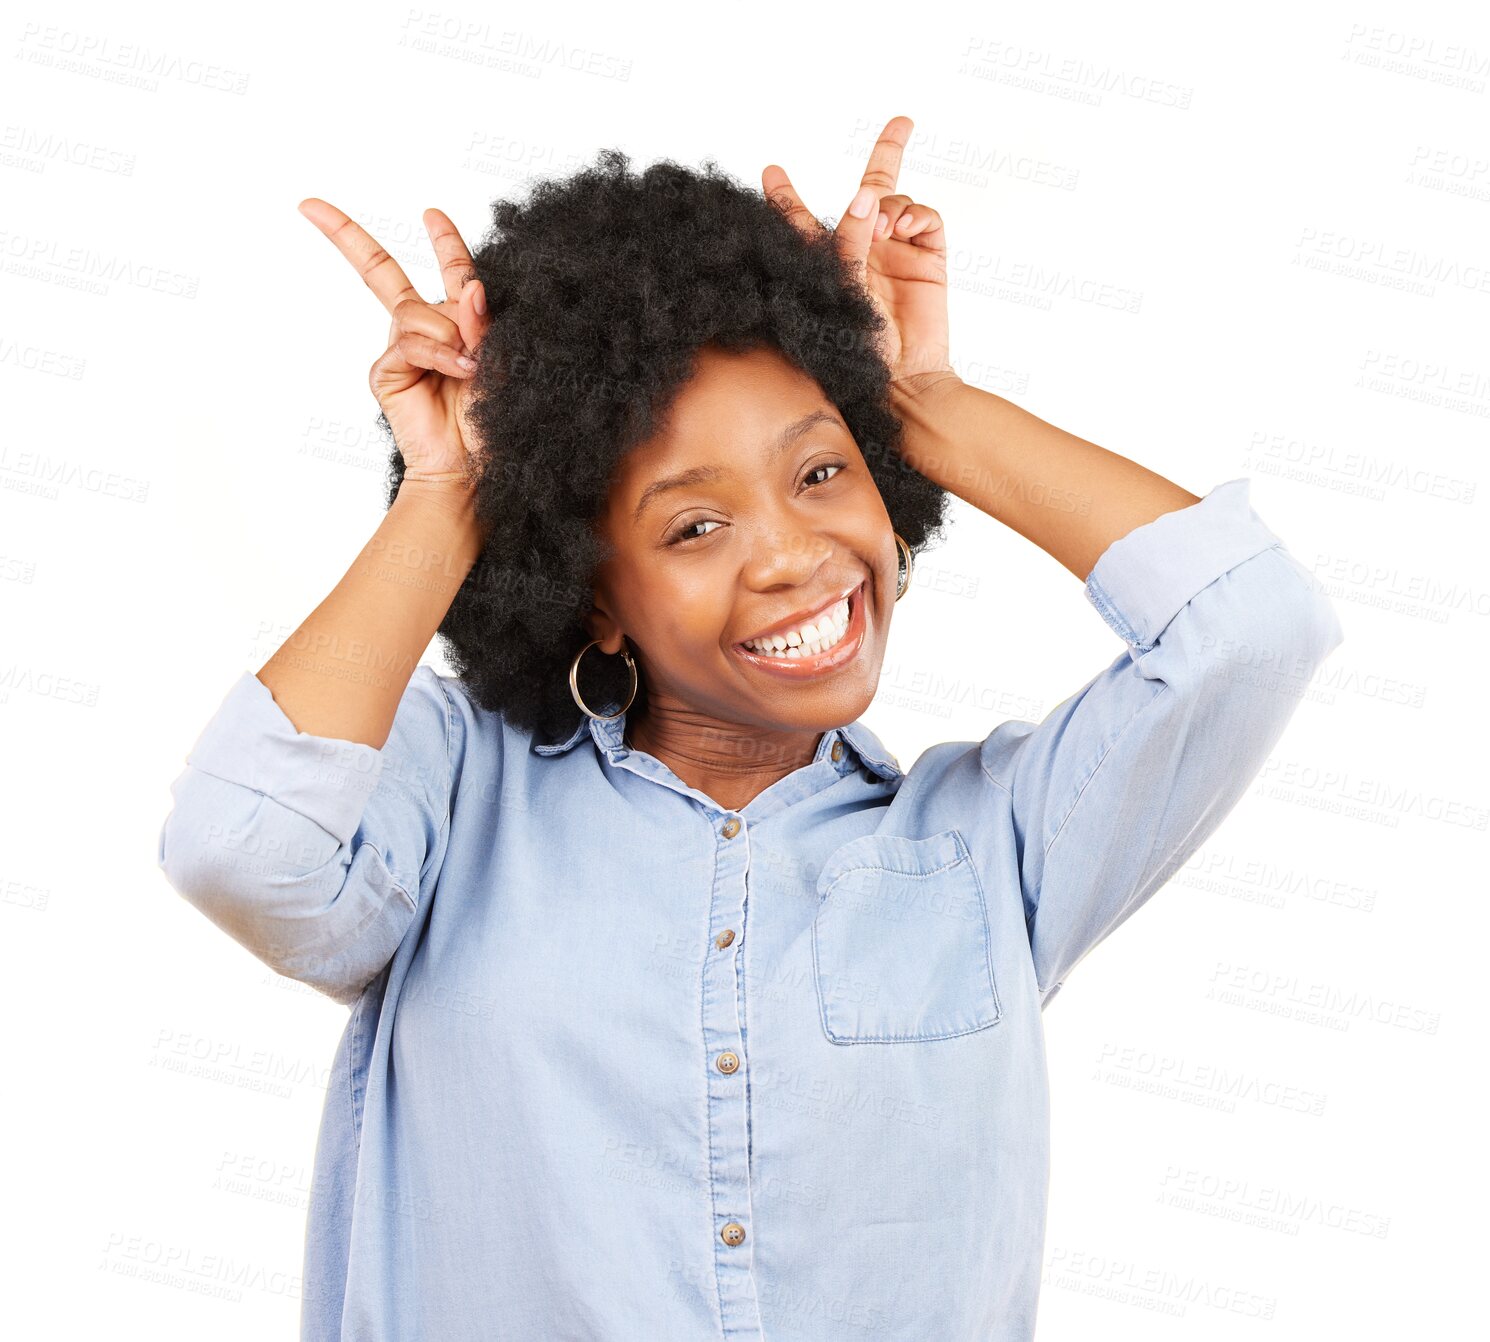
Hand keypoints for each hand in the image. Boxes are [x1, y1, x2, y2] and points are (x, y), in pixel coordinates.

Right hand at [296, 198, 491, 491]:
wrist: (475, 467)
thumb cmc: (496, 420)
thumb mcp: (503, 362)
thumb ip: (484, 323)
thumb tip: (469, 286)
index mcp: (460, 323)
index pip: (451, 272)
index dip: (444, 241)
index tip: (432, 214)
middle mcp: (426, 331)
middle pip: (381, 272)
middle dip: (346, 236)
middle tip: (309, 205)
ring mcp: (402, 351)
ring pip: (412, 311)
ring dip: (446, 333)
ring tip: (469, 366)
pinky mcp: (387, 373)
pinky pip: (407, 343)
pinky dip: (435, 352)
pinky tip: (455, 371)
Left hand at [763, 115, 955, 397]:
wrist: (904, 381)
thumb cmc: (861, 352)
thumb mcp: (839, 294)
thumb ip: (848, 243)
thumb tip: (866, 196)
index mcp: (830, 263)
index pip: (804, 221)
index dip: (787, 196)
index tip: (770, 170)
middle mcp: (866, 250)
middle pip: (873, 190)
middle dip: (888, 152)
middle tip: (903, 123)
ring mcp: (899, 251)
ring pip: (897, 201)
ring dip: (890, 203)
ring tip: (886, 227)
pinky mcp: (929, 258)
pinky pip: (927, 218)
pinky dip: (918, 213)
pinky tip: (905, 227)